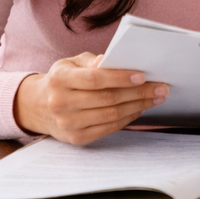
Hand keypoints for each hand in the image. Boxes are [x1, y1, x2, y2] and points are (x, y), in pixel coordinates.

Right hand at [14, 53, 167, 145]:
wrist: (38, 107)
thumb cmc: (62, 80)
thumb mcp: (71, 63)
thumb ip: (92, 62)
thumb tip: (110, 60)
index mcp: (60, 80)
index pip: (95, 79)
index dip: (120, 78)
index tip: (143, 75)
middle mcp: (61, 103)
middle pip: (108, 99)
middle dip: (139, 93)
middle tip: (161, 87)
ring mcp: (68, 123)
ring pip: (111, 115)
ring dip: (138, 106)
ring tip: (156, 98)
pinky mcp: (76, 138)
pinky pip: (108, 128)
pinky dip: (128, 118)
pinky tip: (139, 109)